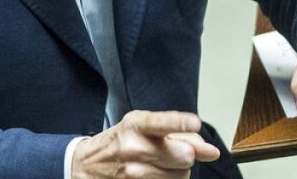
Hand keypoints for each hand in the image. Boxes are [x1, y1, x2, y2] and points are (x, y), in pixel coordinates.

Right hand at [71, 110, 219, 178]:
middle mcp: (134, 148)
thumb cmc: (118, 142)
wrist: (88, 166)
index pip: (161, 123)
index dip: (179, 123)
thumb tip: (209, 150)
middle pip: (185, 155)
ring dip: (177, 171)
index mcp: (136, 125)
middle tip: (170, 152)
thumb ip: (178, 132)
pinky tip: (156, 175)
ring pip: (182, 175)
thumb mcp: (141, 126)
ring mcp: (135, 174)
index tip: (194, 123)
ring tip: (158, 164)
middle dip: (185, 154)